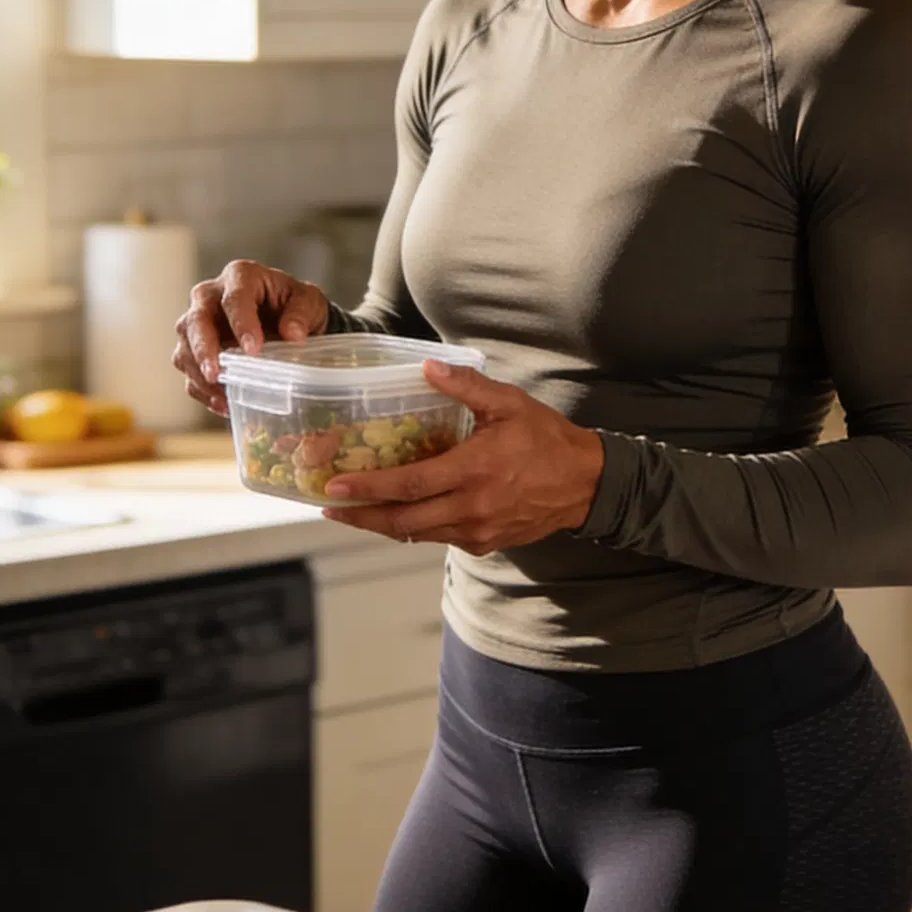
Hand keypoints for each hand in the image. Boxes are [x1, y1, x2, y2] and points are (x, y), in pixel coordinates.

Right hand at [174, 261, 330, 416]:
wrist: (286, 320)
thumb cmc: (293, 305)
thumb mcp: (308, 301)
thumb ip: (301, 313)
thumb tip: (293, 333)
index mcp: (240, 277)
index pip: (234, 298)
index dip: (241, 323)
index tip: (253, 349)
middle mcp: (210, 296)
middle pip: (196, 320)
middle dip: (204, 349)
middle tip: (216, 374)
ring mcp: (197, 324)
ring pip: (184, 348)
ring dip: (199, 374)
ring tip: (223, 396)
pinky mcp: (194, 350)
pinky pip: (189, 371)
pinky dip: (202, 390)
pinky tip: (223, 403)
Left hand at [322, 359, 604, 551]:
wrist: (585, 484)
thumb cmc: (546, 439)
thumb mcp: (509, 403)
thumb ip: (467, 386)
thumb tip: (427, 368)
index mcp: (475, 470)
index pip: (410, 484)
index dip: (369, 488)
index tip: (335, 486)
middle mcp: (471, 507)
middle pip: (402, 519)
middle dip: (360, 515)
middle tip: (326, 505)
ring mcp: (476, 530)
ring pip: (416, 533)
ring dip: (380, 524)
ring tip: (349, 512)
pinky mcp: (482, 543)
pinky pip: (436, 537)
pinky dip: (411, 527)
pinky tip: (394, 514)